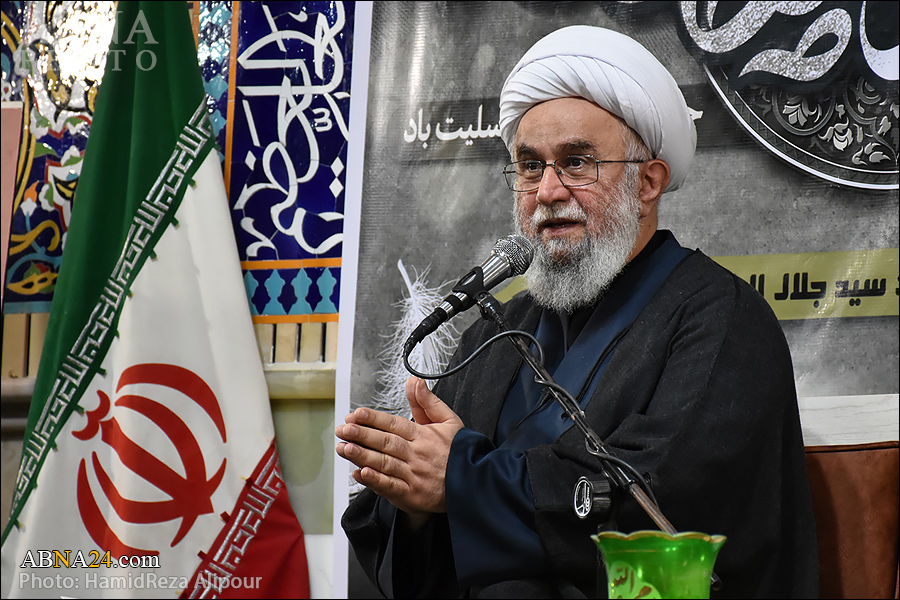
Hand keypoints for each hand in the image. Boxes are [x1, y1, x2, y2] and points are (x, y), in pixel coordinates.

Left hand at [335, 377, 463, 514]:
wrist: (475, 484)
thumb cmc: (459, 452)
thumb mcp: (449, 421)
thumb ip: (428, 402)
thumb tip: (414, 382)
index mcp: (424, 436)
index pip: (394, 424)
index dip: (374, 418)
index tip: (356, 414)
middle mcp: (417, 455)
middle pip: (386, 442)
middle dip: (362, 435)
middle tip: (344, 429)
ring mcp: (414, 475)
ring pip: (384, 463)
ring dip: (362, 455)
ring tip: (344, 448)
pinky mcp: (412, 495)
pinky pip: (391, 486)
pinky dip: (375, 481)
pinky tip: (361, 473)